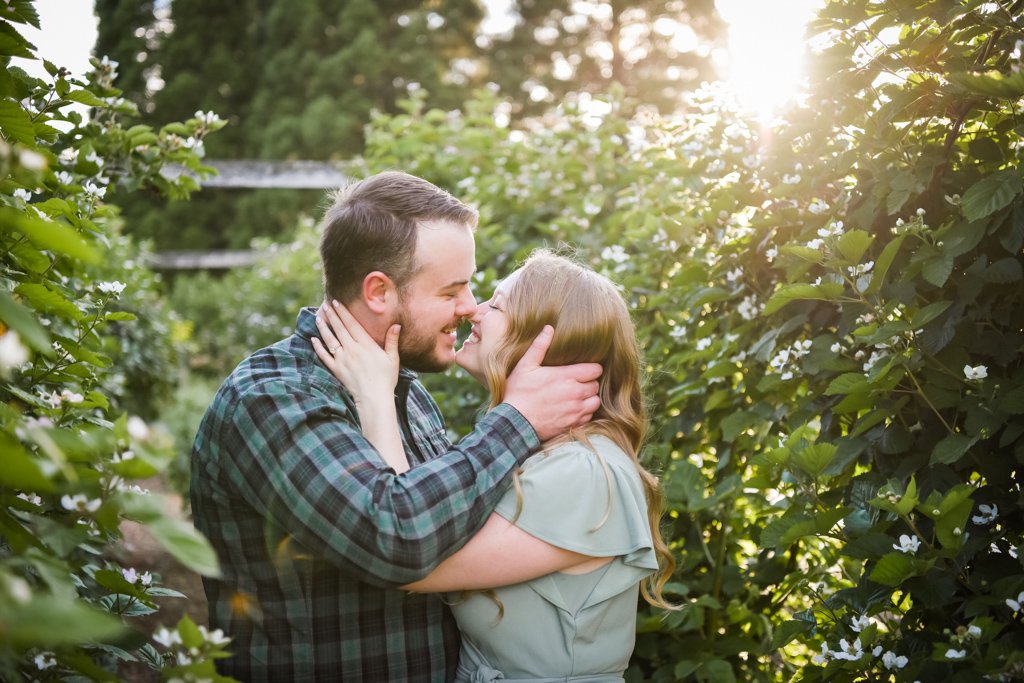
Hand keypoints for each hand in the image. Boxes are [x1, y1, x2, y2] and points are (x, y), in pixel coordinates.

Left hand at [312, 300, 400, 408]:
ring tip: (318, 317)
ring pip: (330, 340)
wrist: (374, 398)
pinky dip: (318, 347)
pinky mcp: (337, 370)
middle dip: (332, 315)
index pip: (352, 324)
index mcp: (366, 345)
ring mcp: (342, 360)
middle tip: (325, 304)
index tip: (337, 302)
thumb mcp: (393, 358)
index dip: (343, 312)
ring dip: (323, 328)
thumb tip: (396, 325)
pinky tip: (314, 340)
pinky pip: (325, 356)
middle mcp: (352, 350)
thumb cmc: (386, 379)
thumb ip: (392, 340)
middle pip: (339, 329)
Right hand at [503, 325, 601, 441]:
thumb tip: (549, 328)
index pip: (595, 370)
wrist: (515, 423)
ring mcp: (575, 410)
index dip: (591, 368)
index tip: (583, 370)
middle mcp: (575, 393)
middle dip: (589, 383)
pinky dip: (584, 413)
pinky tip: (572, 409)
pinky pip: (588, 417)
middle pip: (596, 385)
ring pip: (595, 402)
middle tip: (577, 383)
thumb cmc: (518, 393)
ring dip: (589, 398)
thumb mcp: (525, 366)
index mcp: (566, 376)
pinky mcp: (573, 424)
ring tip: (577, 396)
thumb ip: (539, 346)